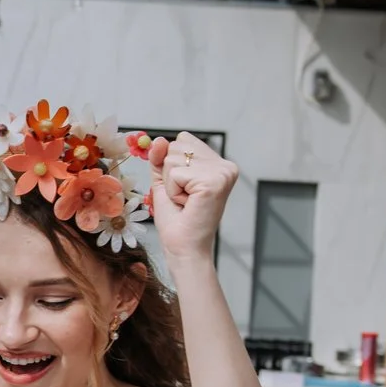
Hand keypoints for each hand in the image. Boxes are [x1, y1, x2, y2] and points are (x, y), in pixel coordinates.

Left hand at [147, 133, 238, 262]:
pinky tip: (187, 204)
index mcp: (219, 163)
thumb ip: (160, 158)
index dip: (172, 164)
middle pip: (177, 146)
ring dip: (171, 184)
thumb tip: (159, 139)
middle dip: (170, 174)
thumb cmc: (176, 218)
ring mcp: (222, 173)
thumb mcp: (165, 181)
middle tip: (184, 197)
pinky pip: (174, 173)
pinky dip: (172, 191)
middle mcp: (225, 165)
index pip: (183, 139)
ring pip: (173, 158)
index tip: (183, 188)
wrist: (183, 247)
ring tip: (185, 201)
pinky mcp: (213, 182)